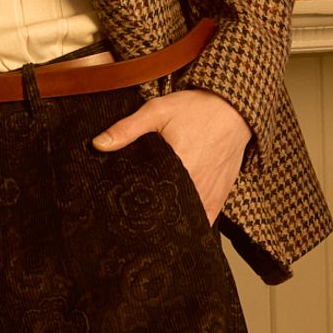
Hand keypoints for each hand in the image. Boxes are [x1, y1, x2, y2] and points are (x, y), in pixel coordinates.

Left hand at [92, 86, 250, 223]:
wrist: (234, 109)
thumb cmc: (195, 109)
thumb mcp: (157, 111)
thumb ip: (127, 129)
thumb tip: (98, 144)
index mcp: (179, 169)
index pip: (151, 201)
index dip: (135, 209)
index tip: (121, 211)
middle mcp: (196, 187)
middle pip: (168, 214)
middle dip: (150, 218)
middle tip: (131, 219)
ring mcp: (210, 195)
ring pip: (186, 220)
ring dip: (170, 222)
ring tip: (151, 223)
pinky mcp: (220, 196)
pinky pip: (205, 219)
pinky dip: (191, 222)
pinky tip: (176, 222)